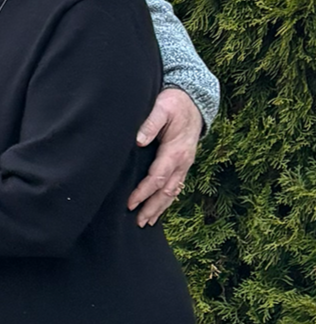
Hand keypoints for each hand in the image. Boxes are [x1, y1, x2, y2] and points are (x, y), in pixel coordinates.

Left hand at [129, 86, 202, 225]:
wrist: (194, 101)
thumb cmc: (174, 103)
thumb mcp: (162, 107)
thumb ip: (151, 123)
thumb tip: (139, 141)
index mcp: (176, 151)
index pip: (157, 177)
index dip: (143, 192)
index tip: (130, 203)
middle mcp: (183, 161)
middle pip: (167, 191)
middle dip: (152, 207)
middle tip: (138, 222)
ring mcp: (185, 164)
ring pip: (173, 191)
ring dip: (160, 207)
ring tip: (147, 221)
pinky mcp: (183, 164)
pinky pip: (176, 185)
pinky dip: (168, 199)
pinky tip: (160, 208)